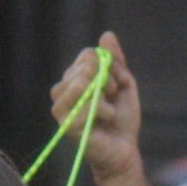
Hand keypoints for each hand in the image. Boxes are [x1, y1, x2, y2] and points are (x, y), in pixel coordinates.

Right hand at [48, 31, 143, 185]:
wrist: (124, 150)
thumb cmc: (122, 120)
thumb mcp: (123, 83)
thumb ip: (115, 60)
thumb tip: (107, 35)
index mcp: (74, 79)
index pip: (88, 55)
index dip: (108, 67)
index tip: (115, 85)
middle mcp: (63, 91)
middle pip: (85, 66)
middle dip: (108, 81)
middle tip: (112, 98)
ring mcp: (62, 107)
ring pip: (82, 81)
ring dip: (105, 94)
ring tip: (109, 109)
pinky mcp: (66, 124)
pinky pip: (86, 104)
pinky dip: (105, 110)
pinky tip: (107, 120)